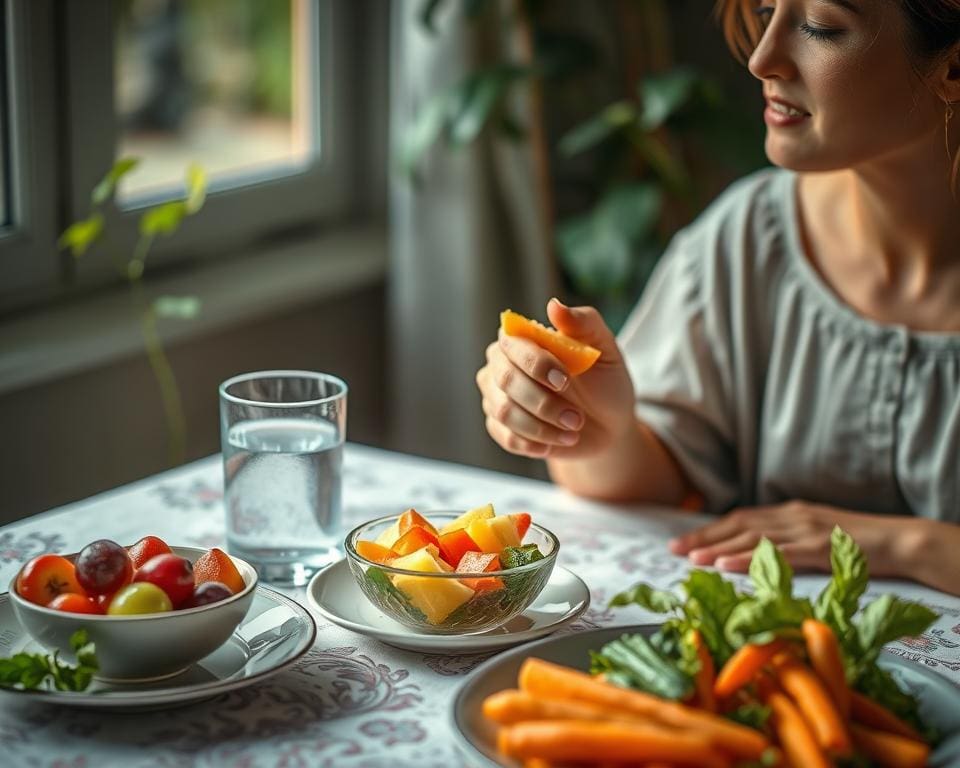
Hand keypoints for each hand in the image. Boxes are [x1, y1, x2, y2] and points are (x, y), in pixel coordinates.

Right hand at [475, 298, 635, 459]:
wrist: (608, 425)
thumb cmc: (604, 381)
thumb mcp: (605, 349)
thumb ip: (583, 323)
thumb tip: (553, 305)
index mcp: (522, 339)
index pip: (513, 344)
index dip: (536, 363)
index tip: (565, 380)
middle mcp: (501, 365)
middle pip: (505, 380)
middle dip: (543, 402)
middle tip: (576, 417)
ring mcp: (496, 397)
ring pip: (504, 412)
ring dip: (543, 426)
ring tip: (574, 429)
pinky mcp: (500, 428)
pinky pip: (506, 437)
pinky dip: (535, 443)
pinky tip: (557, 441)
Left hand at [668, 501, 923, 578]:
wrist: (898, 539)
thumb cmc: (857, 543)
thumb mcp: (815, 533)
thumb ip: (786, 539)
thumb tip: (754, 553)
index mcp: (788, 512)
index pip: (740, 519)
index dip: (709, 530)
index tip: (682, 542)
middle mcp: (791, 516)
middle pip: (738, 524)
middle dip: (704, 537)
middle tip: (674, 550)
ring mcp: (804, 529)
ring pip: (753, 537)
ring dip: (720, 548)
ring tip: (694, 559)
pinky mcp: (818, 546)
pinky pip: (777, 553)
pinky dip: (749, 558)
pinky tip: (728, 565)